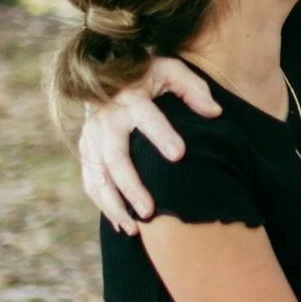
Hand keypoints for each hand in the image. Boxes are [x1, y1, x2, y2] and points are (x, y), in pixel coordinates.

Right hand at [78, 58, 216, 234]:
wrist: (106, 75)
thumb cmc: (147, 76)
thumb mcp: (171, 72)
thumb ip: (193, 89)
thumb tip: (214, 112)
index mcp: (130, 97)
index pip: (146, 117)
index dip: (161, 134)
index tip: (180, 155)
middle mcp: (106, 119)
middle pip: (116, 158)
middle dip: (132, 186)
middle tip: (150, 211)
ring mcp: (92, 137)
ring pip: (99, 177)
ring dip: (114, 205)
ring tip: (135, 229)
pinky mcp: (86, 150)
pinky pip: (91, 182)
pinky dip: (103, 205)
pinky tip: (123, 225)